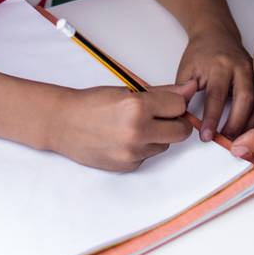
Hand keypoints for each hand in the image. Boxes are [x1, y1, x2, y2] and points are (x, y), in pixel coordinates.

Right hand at [49, 80, 196, 171]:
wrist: (63, 123)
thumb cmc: (93, 102)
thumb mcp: (128, 90)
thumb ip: (163, 92)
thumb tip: (190, 88)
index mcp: (138, 107)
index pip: (179, 106)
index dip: (175, 103)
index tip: (166, 102)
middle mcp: (137, 132)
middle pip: (181, 131)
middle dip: (175, 122)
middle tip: (159, 115)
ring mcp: (133, 153)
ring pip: (165, 145)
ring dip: (158, 135)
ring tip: (135, 125)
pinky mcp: (128, 166)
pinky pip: (149, 156)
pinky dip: (143, 147)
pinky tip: (124, 137)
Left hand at [176, 23, 253, 142]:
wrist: (216, 34)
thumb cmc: (200, 54)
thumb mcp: (186, 70)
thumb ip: (184, 92)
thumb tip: (183, 117)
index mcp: (220, 64)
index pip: (216, 95)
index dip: (211, 118)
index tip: (206, 136)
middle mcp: (240, 67)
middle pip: (244, 99)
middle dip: (237, 124)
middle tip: (227, 142)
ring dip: (253, 125)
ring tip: (242, 142)